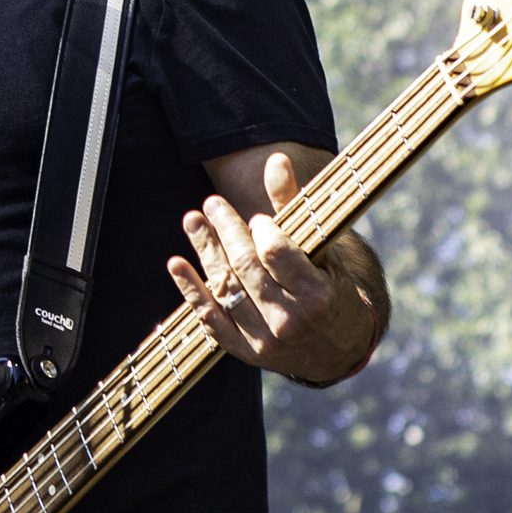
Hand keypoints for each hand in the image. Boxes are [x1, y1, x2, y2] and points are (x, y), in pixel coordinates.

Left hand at [169, 151, 376, 385]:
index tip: (258, 219)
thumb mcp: (322, 249)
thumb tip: (275, 160)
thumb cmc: (331, 287)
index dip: (261, 229)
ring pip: (225, 289)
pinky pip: (210, 320)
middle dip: (226, 231)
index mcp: (316, 295)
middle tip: (212, 204)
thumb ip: (294, 207)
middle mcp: (289, 322)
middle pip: (245, 268)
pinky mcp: (245, 352)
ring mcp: (265, 341)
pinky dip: (190, 290)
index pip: (275, 253)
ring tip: (192, 221)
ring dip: (204, 252)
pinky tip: (176, 264)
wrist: (335, 348)